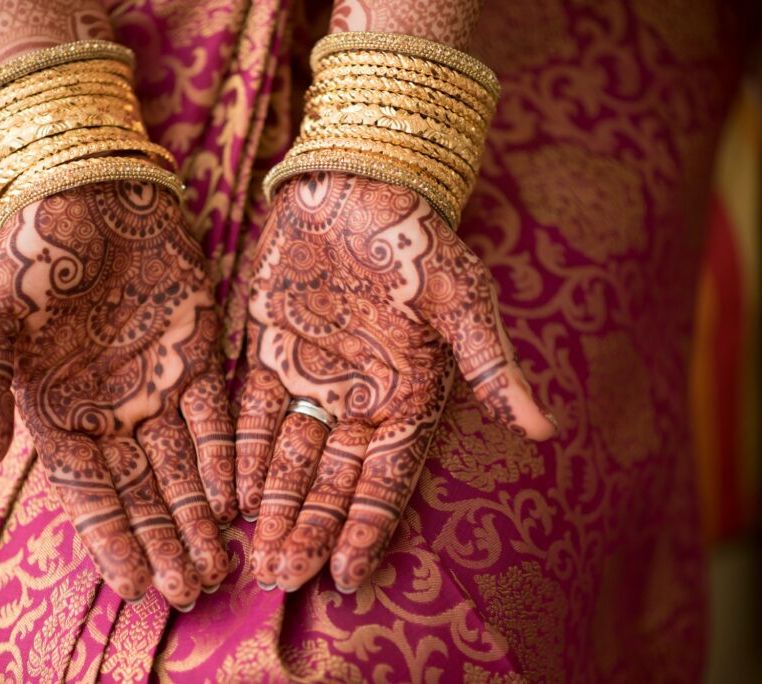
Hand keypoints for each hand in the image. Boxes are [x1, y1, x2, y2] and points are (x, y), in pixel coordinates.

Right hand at [0, 181, 236, 608]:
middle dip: (165, 544)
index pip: (88, 493)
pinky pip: (215, 416)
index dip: (110, 541)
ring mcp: (157, 386)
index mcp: (57, 411)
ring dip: (199, 516)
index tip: (133, 589)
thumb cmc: (23, 249)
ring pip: (183, 466)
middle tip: (191, 592)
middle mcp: (111, 411)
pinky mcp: (199, 355)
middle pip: (142, 493)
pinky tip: (235, 497)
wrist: (84, 188)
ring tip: (220, 566)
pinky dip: (223, 456)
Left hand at [237, 172, 555, 592]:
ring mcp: (311, 379)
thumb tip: (543, 428)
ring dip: (274, 505)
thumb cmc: (418, 238)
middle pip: (332, 480)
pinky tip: (228, 493)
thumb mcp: (460, 298)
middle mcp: (360, 399)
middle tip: (281, 578)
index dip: (368, 526)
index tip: (347, 575)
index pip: (388, 477)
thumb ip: (490, 364)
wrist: (357, 182)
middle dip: (309, 529)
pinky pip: (251, 414)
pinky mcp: (268, 353)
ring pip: (289, 457)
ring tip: (255, 554)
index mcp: (410, 395)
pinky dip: (242, 452)